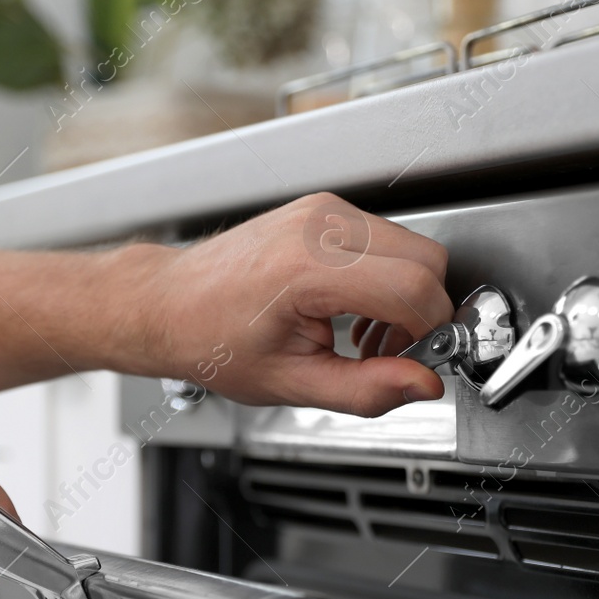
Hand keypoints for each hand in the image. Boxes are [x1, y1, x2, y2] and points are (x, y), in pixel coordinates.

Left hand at [139, 193, 452, 416]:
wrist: (168, 304)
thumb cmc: (209, 339)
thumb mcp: (289, 383)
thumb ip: (364, 389)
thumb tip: (422, 385)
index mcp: (307, 267)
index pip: (413, 288)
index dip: (430, 332)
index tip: (415, 362)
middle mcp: (319, 225)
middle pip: (427, 260)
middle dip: (423, 314)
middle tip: (390, 353)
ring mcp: (322, 210)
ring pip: (413, 247)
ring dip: (406, 298)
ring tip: (364, 337)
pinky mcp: (323, 209)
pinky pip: (386, 239)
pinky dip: (387, 279)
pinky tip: (353, 312)